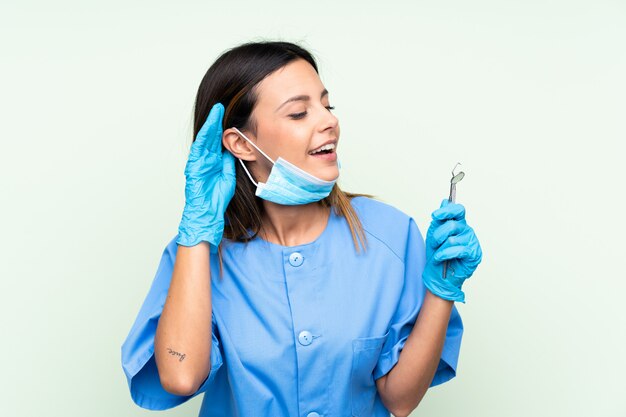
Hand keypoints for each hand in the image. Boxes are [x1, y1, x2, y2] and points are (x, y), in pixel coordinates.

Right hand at [176, 103, 235, 251]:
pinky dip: (203, 139)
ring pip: (204, 139)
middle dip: (216, 121)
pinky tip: (208, 129)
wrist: (208, 213)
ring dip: (210, 125)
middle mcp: (205, 159)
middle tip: (221, 106)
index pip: (218, 141)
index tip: (229, 115)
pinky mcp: (194, 167)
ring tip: (216, 111)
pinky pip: (198, 150)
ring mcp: (198, 162)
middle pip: (211, 136)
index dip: (223, 128)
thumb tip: (232, 150)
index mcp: (214, 161)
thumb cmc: (217, 198)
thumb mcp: (229, 176)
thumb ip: (229, 162)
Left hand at [421, 199, 482, 302]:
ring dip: (440, 248)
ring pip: (452, 239)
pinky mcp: (474, 255)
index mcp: (459, 224)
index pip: (458, 210)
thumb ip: (440, 219)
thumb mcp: (434, 235)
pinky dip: (444, 255)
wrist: (438, 277)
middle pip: (452, 225)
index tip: (435, 215)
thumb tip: (444, 201)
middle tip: (434, 243)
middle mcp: (467, 231)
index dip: (447, 211)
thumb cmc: (437, 256)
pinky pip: (457, 250)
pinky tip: (441, 259)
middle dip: (437, 235)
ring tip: (438, 254)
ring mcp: (472, 242)